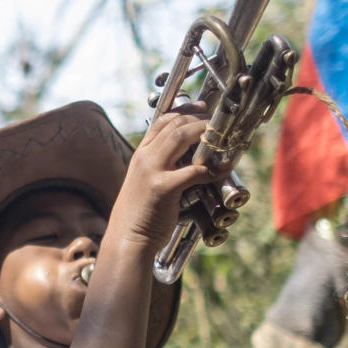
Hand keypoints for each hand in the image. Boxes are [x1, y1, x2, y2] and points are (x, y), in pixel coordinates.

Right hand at [111, 104, 226, 252]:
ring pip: (181, 138)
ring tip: (220, 137)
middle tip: (217, 123)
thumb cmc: (141, 214)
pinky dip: (210, 169)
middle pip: (175, 125)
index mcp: (141, 155)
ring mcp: (152, 171)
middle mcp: (145, 158)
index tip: (202, 109)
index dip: (185, 111)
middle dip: (200, 120)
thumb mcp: (147, 183)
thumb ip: (163, 168)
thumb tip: (191, 162)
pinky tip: (220, 170)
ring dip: (205, 134)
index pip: (162, 121)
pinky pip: (193, 171)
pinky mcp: (163, 188)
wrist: (128, 238)